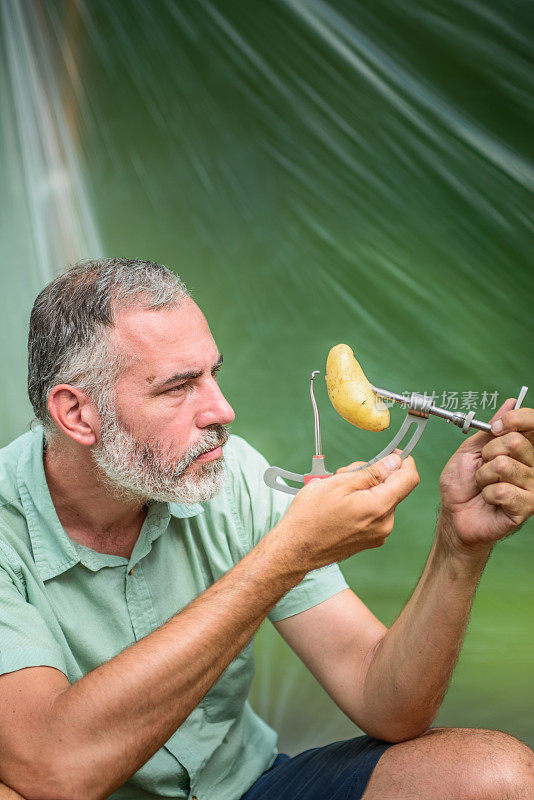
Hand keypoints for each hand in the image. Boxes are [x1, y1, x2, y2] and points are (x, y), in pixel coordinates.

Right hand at [278, 452, 419, 570]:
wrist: (295, 550)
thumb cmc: (311, 516)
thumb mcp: (339, 483)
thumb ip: (372, 472)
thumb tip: (395, 461)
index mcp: (379, 507)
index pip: (409, 478)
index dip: (404, 461)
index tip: (393, 453)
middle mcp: (385, 524)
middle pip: (392, 487)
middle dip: (373, 475)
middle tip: (344, 474)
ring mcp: (378, 535)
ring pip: (381, 499)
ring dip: (365, 489)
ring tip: (337, 493)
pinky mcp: (370, 540)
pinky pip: (374, 514)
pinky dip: (362, 504)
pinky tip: (340, 506)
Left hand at [439, 398, 533, 548]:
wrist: (455, 513)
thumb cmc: (463, 483)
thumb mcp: (471, 449)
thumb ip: (491, 428)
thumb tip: (511, 403)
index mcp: (521, 448)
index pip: (533, 422)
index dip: (515, 419)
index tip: (496, 427)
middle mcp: (532, 464)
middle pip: (515, 442)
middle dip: (488, 453)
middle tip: (483, 467)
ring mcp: (532, 485)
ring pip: (504, 466)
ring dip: (484, 476)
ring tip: (484, 485)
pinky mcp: (527, 506)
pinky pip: (503, 490)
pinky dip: (488, 494)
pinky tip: (490, 500)